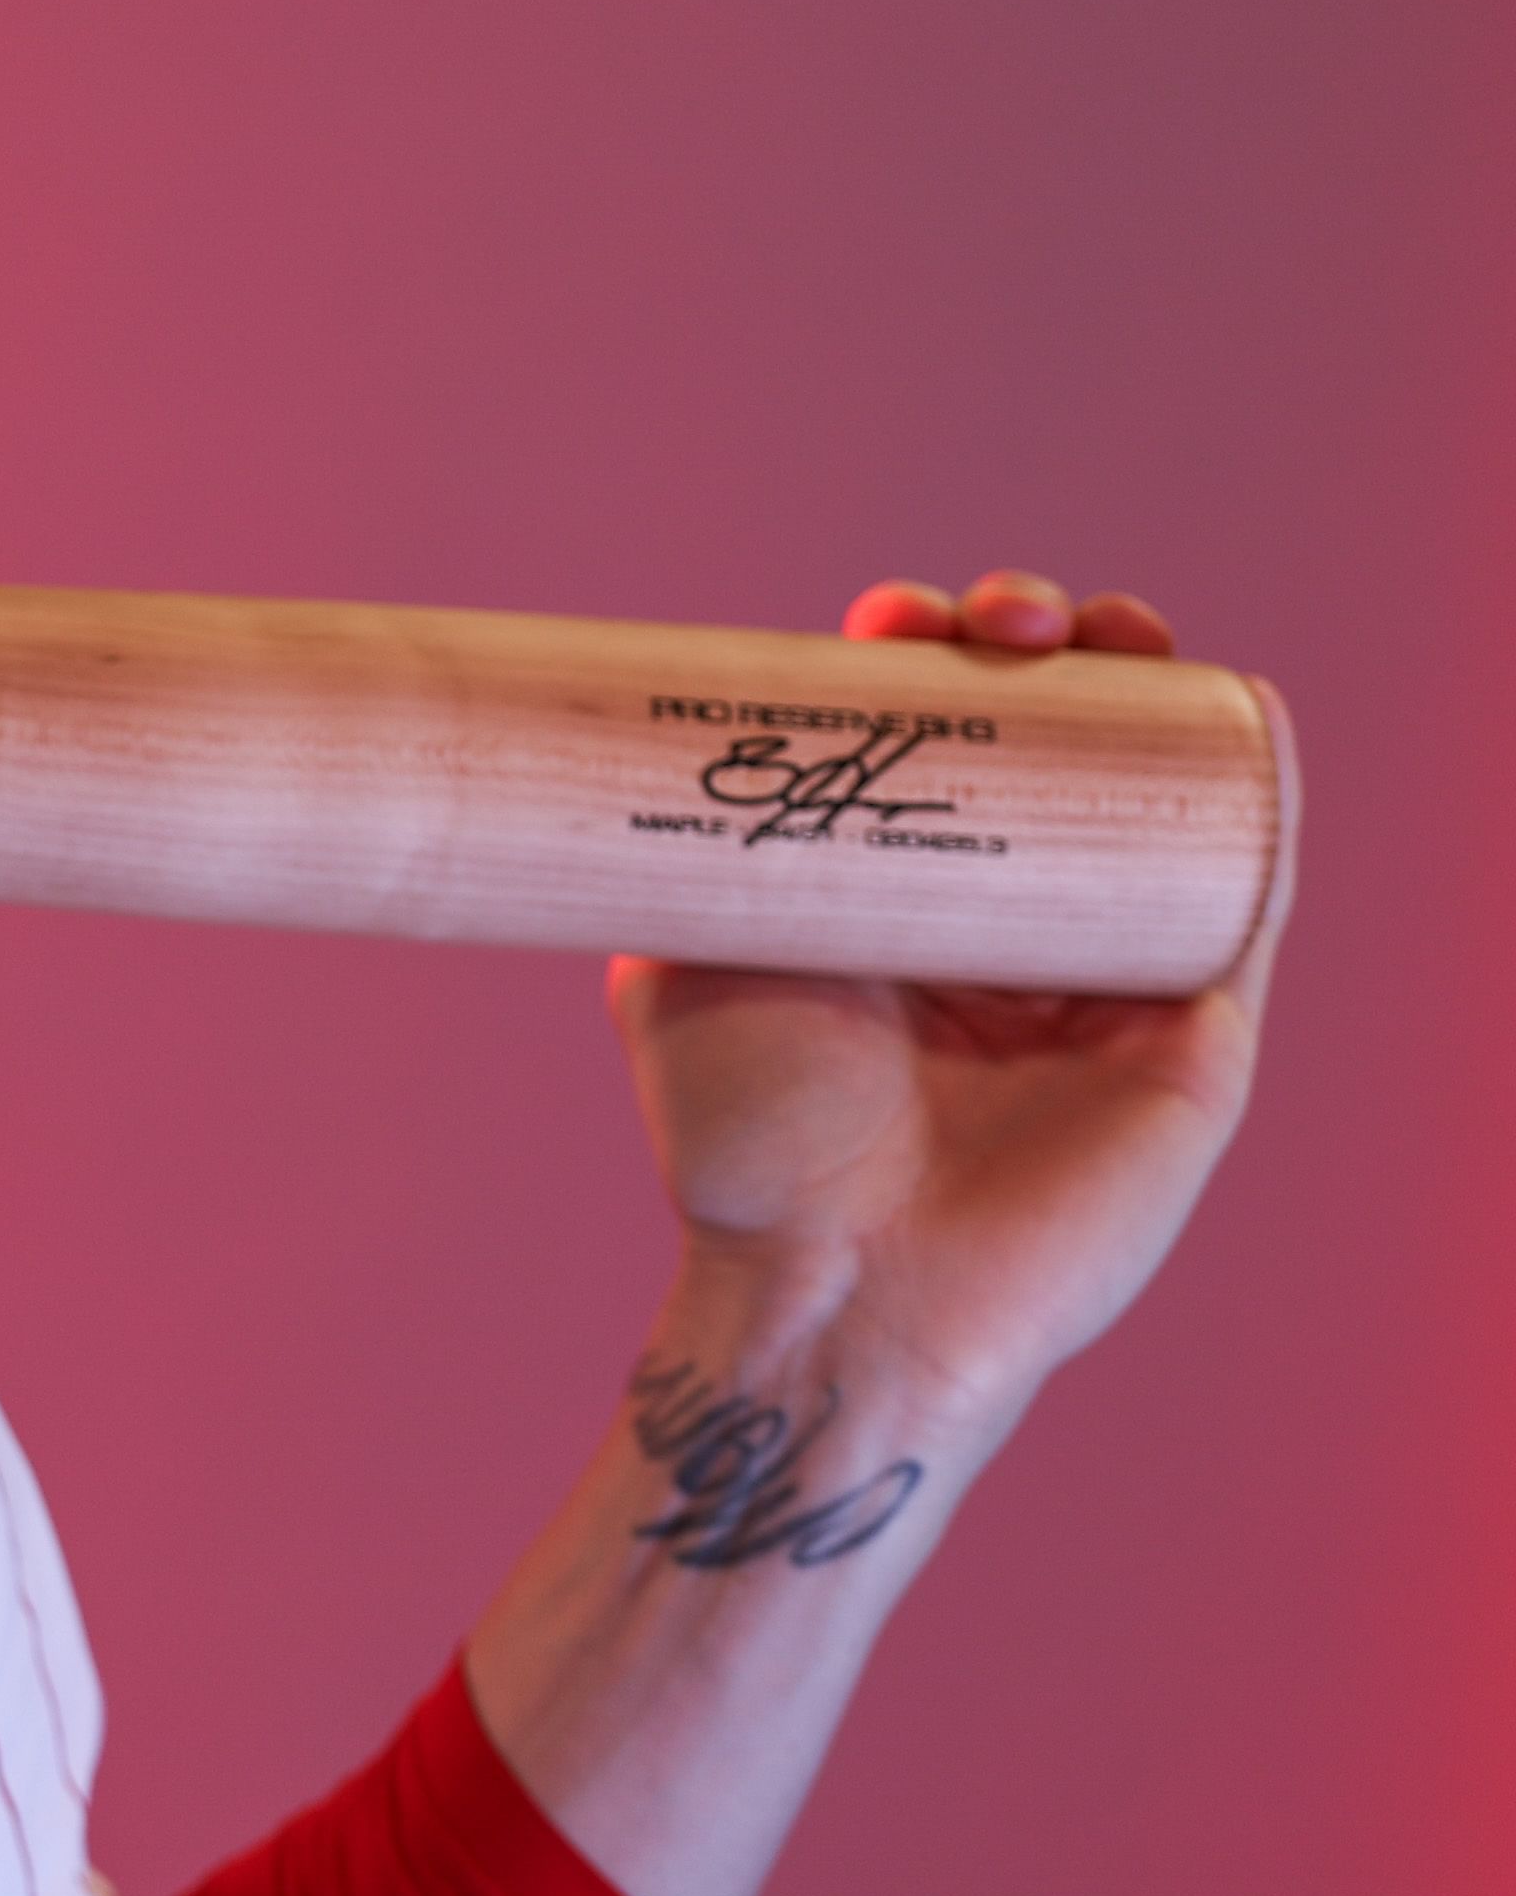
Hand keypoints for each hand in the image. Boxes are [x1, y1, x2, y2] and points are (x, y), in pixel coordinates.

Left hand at [605, 567, 1273, 1429]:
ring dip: (1139, 682)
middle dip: (1034, 646)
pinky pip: (1250, 887)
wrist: (835, 1278)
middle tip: (1002, 617)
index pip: (927, 747)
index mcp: (897, 912)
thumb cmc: (749, 1144)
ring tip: (1101, 624)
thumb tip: (638, 753)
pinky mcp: (1201, 1032)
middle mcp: (1006, 934)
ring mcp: (1106, 975)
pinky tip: (1241, 702)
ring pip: (1148, 791)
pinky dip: (1257, 784)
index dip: (922, 663)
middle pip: (1046, 744)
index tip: (890, 619)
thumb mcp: (677, 969)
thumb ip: (677, 870)